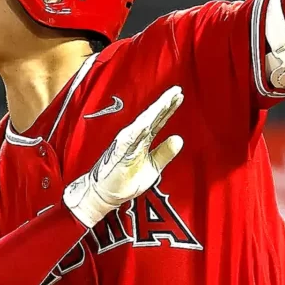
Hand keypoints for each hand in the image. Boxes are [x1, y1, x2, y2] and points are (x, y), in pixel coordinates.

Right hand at [63, 86, 183, 227]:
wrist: (104, 194)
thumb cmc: (126, 180)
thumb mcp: (153, 167)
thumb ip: (164, 153)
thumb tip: (179, 139)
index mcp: (143, 140)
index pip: (158, 121)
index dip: (169, 108)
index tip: (180, 95)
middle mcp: (134, 137)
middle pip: (152, 117)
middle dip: (164, 103)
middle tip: (177, 90)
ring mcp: (126, 143)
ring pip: (142, 123)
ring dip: (153, 112)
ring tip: (166, 99)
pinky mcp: (118, 152)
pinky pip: (129, 138)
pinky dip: (139, 128)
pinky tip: (148, 119)